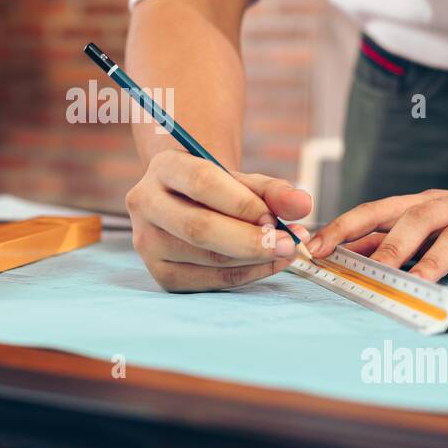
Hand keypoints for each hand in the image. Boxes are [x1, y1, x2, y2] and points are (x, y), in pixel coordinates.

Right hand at [125, 149, 313, 291]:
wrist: (186, 204)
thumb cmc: (217, 189)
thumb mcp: (242, 181)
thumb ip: (273, 191)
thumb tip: (302, 205)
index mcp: (163, 167)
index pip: (202, 182)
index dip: (242, 203)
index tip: (274, 218)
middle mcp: (145, 203)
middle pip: (199, 228)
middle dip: (250, 240)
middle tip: (289, 244)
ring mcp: (146, 242)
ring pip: (205, 257)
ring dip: (253, 259)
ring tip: (285, 251)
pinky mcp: (159, 273)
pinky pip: (207, 280)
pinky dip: (245, 275)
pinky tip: (268, 265)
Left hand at [307, 190, 447, 285]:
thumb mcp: (436, 225)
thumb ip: (395, 238)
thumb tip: (344, 253)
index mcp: (428, 203)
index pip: (378, 210)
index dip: (346, 227)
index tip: (314, 248)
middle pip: (418, 218)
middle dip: (390, 245)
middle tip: (367, 271)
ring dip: (436, 260)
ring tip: (418, 283)